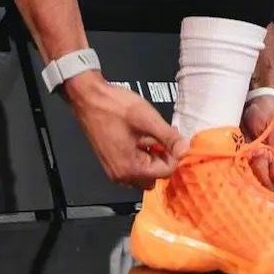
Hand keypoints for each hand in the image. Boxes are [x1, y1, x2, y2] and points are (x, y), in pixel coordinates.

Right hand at [65, 74, 186, 189]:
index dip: (174, 154)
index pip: (166, 172)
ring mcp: (114, 170)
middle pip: (155, 175)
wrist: (87, 97)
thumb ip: (169, 137)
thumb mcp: (147, 119)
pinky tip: (138, 136)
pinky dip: (140, 154)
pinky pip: (133, 166)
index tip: (173, 136)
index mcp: (130, 168)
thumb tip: (186, 150)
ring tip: (147, 134)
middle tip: (159, 135)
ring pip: (144, 171)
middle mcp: (121, 176)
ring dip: (151, 156)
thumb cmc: (114, 106)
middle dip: (162, 157)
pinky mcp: (111, 162)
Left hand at [241, 94, 273, 193]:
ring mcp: (259, 166)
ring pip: (256, 184)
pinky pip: (242, 176)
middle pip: (273, 187)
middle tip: (256, 158)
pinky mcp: (243, 164)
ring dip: (250, 173)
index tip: (272, 164)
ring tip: (246, 156)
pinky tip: (237, 158)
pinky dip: (238, 170)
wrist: (250, 101)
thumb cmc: (268, 111)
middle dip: (264, 176)